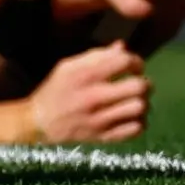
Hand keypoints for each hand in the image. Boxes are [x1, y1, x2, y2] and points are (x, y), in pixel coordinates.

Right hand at [28, 45, 150, 144]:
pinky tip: (129, 116)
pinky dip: (138, 121)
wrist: (40, 122)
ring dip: (142, 102)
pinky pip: (136, 129)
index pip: (123, 61)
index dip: (135, 61)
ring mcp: (101, 119)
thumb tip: (122, 47)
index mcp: (84, 75)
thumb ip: (96, 56)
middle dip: (144, 82)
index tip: (133, 65)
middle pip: (138, 87)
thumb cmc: (56, 89)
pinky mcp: (105, 137)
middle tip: (138, 83)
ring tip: (134, 100)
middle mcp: (94, 97)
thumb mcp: (68, 66)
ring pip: (140, 108)